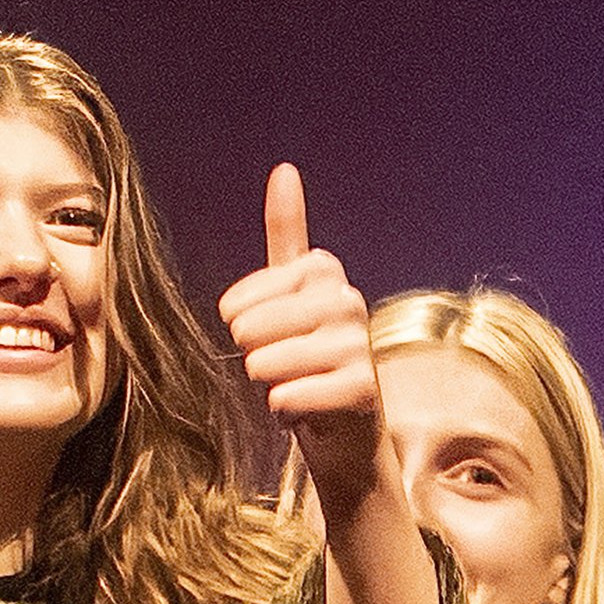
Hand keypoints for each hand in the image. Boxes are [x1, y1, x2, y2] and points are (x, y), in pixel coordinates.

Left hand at [218, 167, 383, 491]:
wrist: (346, 434)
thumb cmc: (307, 362)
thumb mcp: (292, 295)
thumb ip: (286, 236)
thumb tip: (284, 169)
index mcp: (325, 273)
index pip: (255, 291)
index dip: (241, 314)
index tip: (240, 327)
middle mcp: (348, 301)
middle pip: (260, 325)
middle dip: (252, 351)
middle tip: (263, 362)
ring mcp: (358, 345)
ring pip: (275, 361)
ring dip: (266, 380)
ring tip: (282, 384)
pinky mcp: (362, 390)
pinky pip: (293, 396)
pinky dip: (283, 409)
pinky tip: (296, 409)